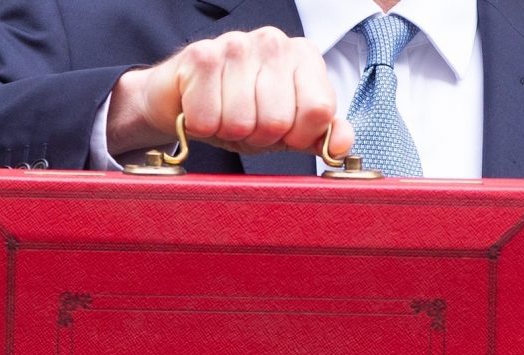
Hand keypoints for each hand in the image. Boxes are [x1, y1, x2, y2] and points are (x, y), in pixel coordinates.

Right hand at [107, 27, 353, 158]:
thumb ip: (319, 136)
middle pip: (279, 121)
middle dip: (258, 136)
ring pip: (243, 122)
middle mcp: (275, 42)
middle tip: (245, 124)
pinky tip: (200, 109)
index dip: (297, 136)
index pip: (320, 111)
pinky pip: (209, 118)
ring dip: (228, 132)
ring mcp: (238, 44)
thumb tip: (342, 144)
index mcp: (304, 57)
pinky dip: (201, 126)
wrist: (181, 100)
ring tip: (223, 115)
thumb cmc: (238, 113)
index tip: (281, 132)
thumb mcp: (286, 131)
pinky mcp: (201, 55)